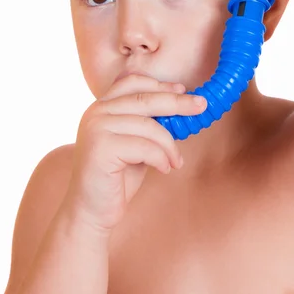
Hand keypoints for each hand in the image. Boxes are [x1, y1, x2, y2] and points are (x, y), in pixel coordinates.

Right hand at [61, 75, 206, 234]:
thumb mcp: (135, 142)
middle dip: (177, 102)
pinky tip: (164, 169)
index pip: (133, 81)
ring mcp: (96, 128)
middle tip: (201, 106)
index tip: (183, 89)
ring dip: (170, 145)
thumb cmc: (117, 177)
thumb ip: (148, 122)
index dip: (160, 84)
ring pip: (149, 126)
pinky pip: (145, 147)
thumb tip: (182, 103)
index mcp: (102, 106)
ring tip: (176, 161)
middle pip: (145, 99)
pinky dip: (161, 159)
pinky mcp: (101, 148)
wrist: (91, 211)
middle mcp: (96, 112)